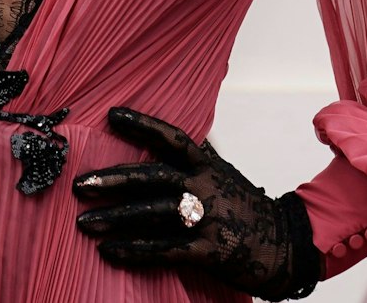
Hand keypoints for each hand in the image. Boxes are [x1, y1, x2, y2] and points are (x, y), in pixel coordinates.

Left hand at [74, 105, 320, 299]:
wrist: (286, 246)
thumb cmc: (245, 208)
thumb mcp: (223, 174)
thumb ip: (195, 159)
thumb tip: (163, 138)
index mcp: (208, 166)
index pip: (171, 138)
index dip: (142, 125)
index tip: (111, 115)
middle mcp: (206, 187)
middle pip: (153, 177)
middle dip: (113, 180)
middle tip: (80, 184)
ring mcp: (208, 219)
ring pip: (154, 214)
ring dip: (116, 218)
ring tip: (85, 223)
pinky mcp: (210, 250)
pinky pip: (165, 250)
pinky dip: (136, 251)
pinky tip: (111, 251)